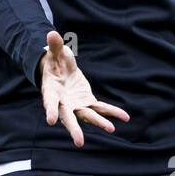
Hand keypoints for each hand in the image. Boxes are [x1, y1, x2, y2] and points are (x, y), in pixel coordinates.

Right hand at [37, 30, 128, 147]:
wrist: (60, 69)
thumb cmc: (54, 61)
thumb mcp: (55, 52)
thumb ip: (55, 45)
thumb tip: (51, 33)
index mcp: (51, 92)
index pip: (49, 102)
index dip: (50, 110)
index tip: (50, 120)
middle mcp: (63, 103)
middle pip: (68, 118)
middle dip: (74, 129)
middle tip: (79, 142)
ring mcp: (76, 105)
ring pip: (87, 116)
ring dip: (99, 123)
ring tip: (111, 129)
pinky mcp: (87, 102)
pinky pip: (101, 108)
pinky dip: (112, 112)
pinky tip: (125, 118)